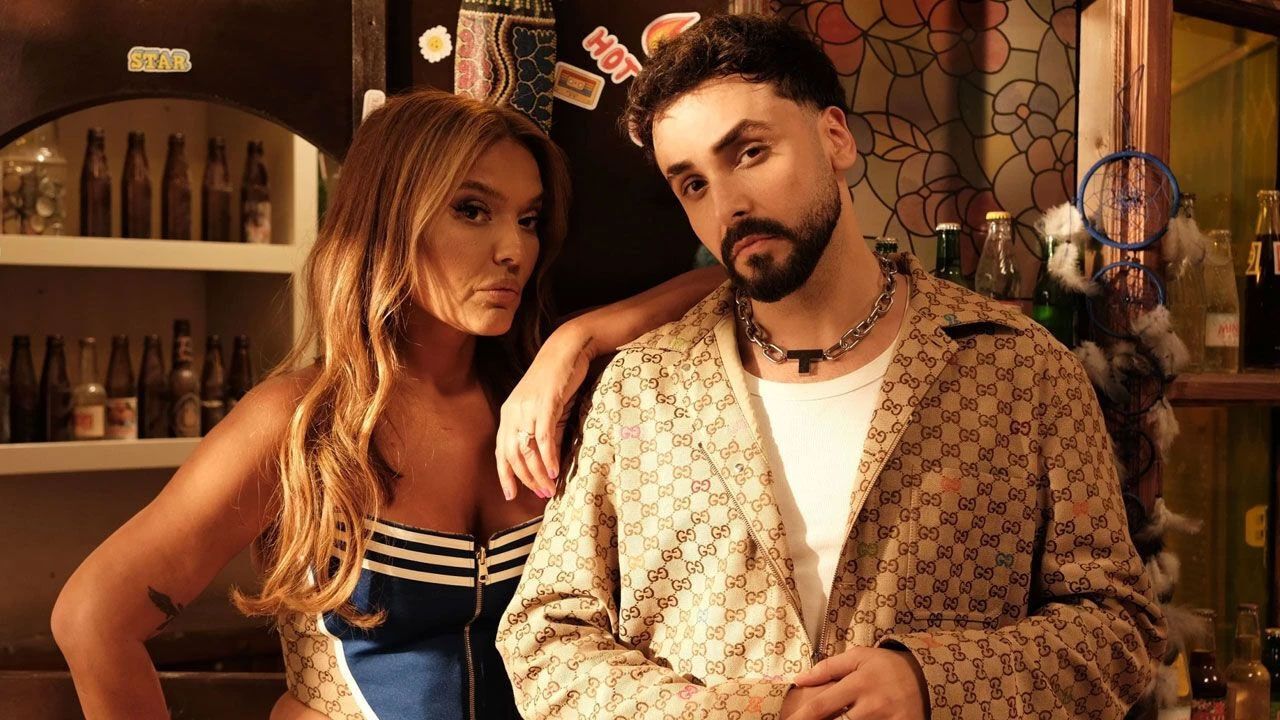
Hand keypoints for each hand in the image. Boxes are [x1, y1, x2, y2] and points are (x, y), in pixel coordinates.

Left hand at [496, 321, 594, 499]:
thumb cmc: (557, 378)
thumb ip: (540, 430)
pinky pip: (543, 438)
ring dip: (538, 474)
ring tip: (549, 489)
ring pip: (527, 451)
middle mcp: (513, 412)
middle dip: (526, 480)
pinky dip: (549, 458)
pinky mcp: (545, 405)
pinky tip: (555, 472)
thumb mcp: (543, 406)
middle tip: (540, 495)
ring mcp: (528, 409)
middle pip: (513, 456)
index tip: (511, 496)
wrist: (567, 347)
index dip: (505, 476)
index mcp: (508, 414)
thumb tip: (546, 459)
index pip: (501, 452)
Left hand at [785, 647, 927, 719]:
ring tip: (837, 719)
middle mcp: (872, 704)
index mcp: (858, 683)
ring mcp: (887, 719)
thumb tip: (798, 679)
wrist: (926, 676)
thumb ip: (827, 668)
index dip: (801, 717)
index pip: (822, 705)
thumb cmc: (886, 666)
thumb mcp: (858, 657)